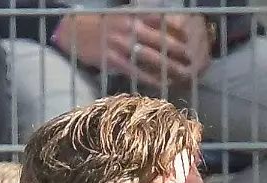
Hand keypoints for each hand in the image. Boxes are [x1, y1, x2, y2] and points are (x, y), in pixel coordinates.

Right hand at [55, 10, 209, 88]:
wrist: (74, 32)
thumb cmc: (103, 25)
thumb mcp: (122, 15)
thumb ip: (141, 19)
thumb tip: (164, 25)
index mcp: (132, 15)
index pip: (160, 20)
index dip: (177, 30)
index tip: (190, 38)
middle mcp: (128, 28)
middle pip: (160, 41)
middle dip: (178, 52)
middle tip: (192, 61)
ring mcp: (121, 45)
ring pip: (151, 58)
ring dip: (169, 68)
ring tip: (183, 75)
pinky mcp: (114, 61)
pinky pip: (138, 72)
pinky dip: (152, 79)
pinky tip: (164, 84)